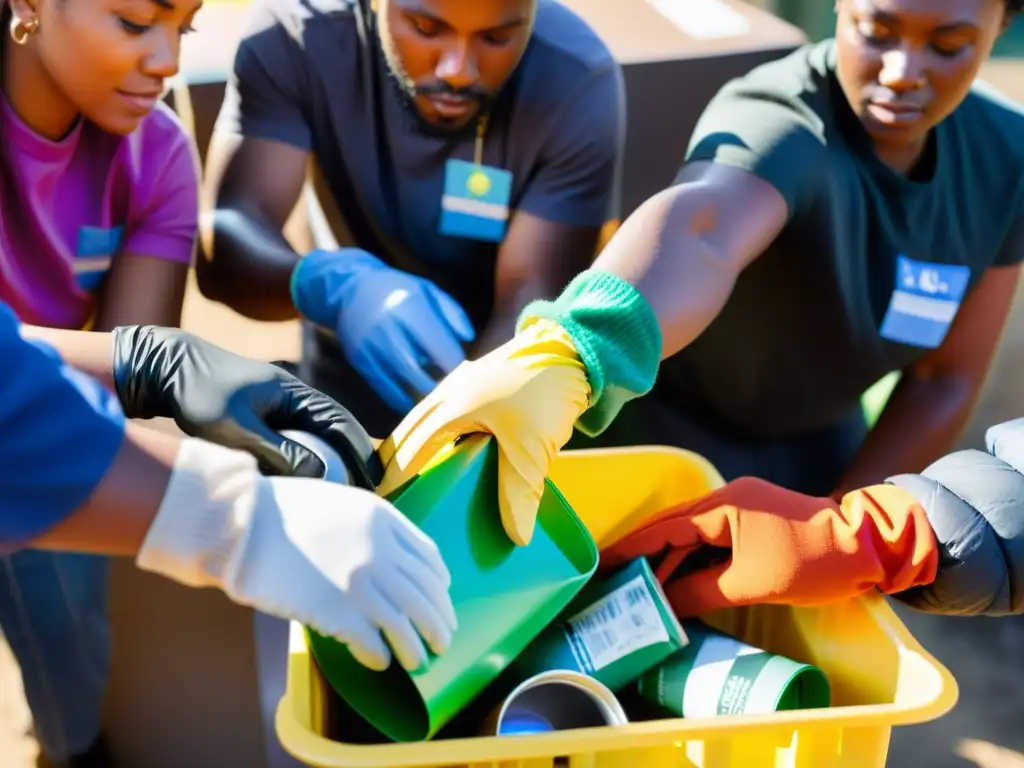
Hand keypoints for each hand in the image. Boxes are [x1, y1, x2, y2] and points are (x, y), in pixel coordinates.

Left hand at [112, 325, 380, 484]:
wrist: (164, 368)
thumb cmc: (198, 394)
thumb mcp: (237, 428)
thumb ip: (277, 451)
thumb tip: (319, 475)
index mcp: (294, 392)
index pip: (341, 424)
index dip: (360, 452)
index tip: (372, 481)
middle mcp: (292, 396)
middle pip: (335, 430)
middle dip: (352, 459)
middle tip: (364, 492)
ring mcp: (277, 405)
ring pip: (315, 436)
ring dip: (330, 460)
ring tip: (340, 492)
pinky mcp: (261, 415)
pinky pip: (294, 439)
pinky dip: (306, 458)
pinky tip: (303, 481)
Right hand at [137, 439, 456, 670]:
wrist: (244, 523)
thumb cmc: (285, 511)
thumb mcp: (344, 502)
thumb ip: (375, 526)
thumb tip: (395, 559)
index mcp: (385, 521)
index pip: (429, 560)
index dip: (439, 587)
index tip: (441, 600)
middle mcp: (381, 552)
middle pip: (425, 596)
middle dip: (438, 623)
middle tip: (443, 641)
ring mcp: (361, 584)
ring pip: (405, 625)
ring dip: (417, 648)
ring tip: (419, 661)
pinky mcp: (337, 612)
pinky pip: (372, 642)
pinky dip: (381, 655)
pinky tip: (380, 661)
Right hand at [291, 249, 474, 413]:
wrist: (348, 290)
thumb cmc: (397, 290)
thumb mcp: (428, 291)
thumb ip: (452, 313)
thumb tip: (468, 339)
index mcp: (411, 310)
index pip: (441, 348)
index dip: (456, 364)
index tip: (464, 369)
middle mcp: (390, 330)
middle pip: (421, 371)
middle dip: (440, 385)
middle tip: (452, 389)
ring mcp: (372, 348)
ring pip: (402, 383)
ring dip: (422, 394)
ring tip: (435, 396)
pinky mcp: (360, 361)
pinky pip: (383, 388)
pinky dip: (400, 398)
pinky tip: (411, 401)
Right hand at [377, 318, 590, 545]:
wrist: (572, 349)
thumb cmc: (545, 393)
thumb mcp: (531, 449)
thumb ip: (519, 492)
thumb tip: (516, 537)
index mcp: (451, 408)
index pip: (410, 450)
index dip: (395, 479)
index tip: (385, 503)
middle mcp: (448, 393)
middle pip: (408, 432)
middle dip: (395, 462)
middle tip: (391, 494)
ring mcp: (462, 383)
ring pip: (425, 420)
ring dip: (414, 446)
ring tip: (411, 475)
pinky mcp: (479, 382)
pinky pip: (444, 412)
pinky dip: (436, 433)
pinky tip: (447, 450)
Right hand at [600, 477, 938, 615]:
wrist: (867, 545)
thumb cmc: (810, 562)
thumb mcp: (751, 582)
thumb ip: (701, 591)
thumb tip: (664, 605)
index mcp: (723, 506)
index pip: (664, 528)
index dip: (633, 548)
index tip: (603, 563)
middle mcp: (727, 497)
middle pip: (671, 524)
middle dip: (641, 550)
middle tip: (611, 573)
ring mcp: (741, 505)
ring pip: (690, 530)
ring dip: (666, 555)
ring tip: (637, 580)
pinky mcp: (753, 518)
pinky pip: (710, 536)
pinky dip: (690, 555)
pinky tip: (677, 576)